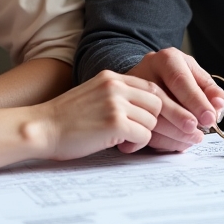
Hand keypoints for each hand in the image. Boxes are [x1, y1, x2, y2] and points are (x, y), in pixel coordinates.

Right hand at [31, 69, 192, 160]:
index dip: (168, 105)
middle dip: (169, 121)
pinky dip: (138, 144)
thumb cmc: (65, 120)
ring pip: (152, 120)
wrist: (40, 128)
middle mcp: (115, 86)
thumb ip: (119, 97)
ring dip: (146, 134)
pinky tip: (122, 145)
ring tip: (128, 141)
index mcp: (111, 77)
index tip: (182, 120)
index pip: (152, 87)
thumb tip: (151, 112)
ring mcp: (115, 103)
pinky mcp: (114, 122)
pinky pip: (143, 135)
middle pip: (159, 102)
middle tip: (182, 135)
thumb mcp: (94, 97)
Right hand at [118, 48, 223, 153]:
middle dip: (184, 120)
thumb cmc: (172, 77)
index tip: (209, 118)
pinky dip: (160, 141)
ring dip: (174, 135)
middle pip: (164, 100)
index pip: (181, 80)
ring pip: (151, 118)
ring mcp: (128, 90)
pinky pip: (142, 131)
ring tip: (191, 140)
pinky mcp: (119, 110)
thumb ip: (207, 88)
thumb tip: (218, 105)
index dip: (196, 101)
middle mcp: (144, 70)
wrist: (141, 77)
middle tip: (198, 134)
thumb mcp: (191, 74)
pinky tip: (175, 143)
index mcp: (164, 59)